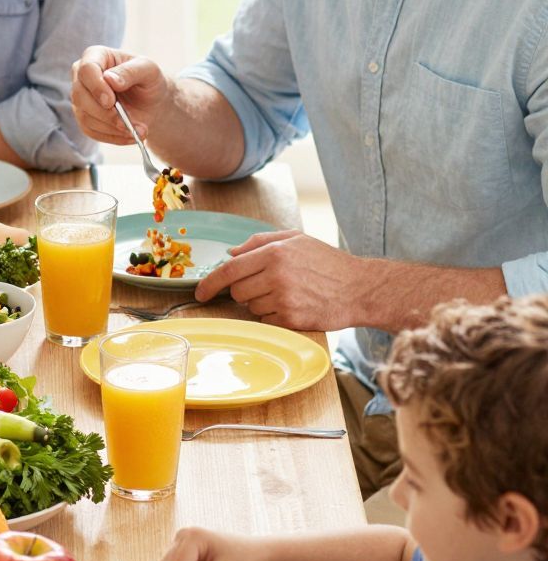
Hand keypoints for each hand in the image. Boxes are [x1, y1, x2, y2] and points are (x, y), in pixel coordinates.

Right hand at [71, 47, 169, 145]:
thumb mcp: (149, 70)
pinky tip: (130, 136)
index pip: (86, 69)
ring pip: (85, 117)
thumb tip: (110, 79)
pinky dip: (112, 137)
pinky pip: (92, 132)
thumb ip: (131, 72)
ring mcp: (81, 99)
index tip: (111, 101)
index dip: (96, 87)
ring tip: (138, 130)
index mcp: (96, 56)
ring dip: (113, 128)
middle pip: (79, 96)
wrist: (151, 102)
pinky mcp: (85, 118)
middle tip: (127, 123)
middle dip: (105, 114)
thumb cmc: (149, 80)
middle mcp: (82, 76)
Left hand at [196, 230, 369, 329]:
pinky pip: (266, 320)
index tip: (200, 293)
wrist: (359, 288)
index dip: (210, 283)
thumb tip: (230, 254)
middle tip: (266, 286)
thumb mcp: (296, 240)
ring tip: (287, 294)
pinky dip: (274, 316)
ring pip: (251, 307)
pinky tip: (294, 306)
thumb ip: (261, 242)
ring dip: (261, 303)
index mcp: (275, 252)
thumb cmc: (327, 262)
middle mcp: (277, 275)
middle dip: (245, 291)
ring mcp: (284, 299)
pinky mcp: (292, 320)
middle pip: (237, 292)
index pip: (229, 270)